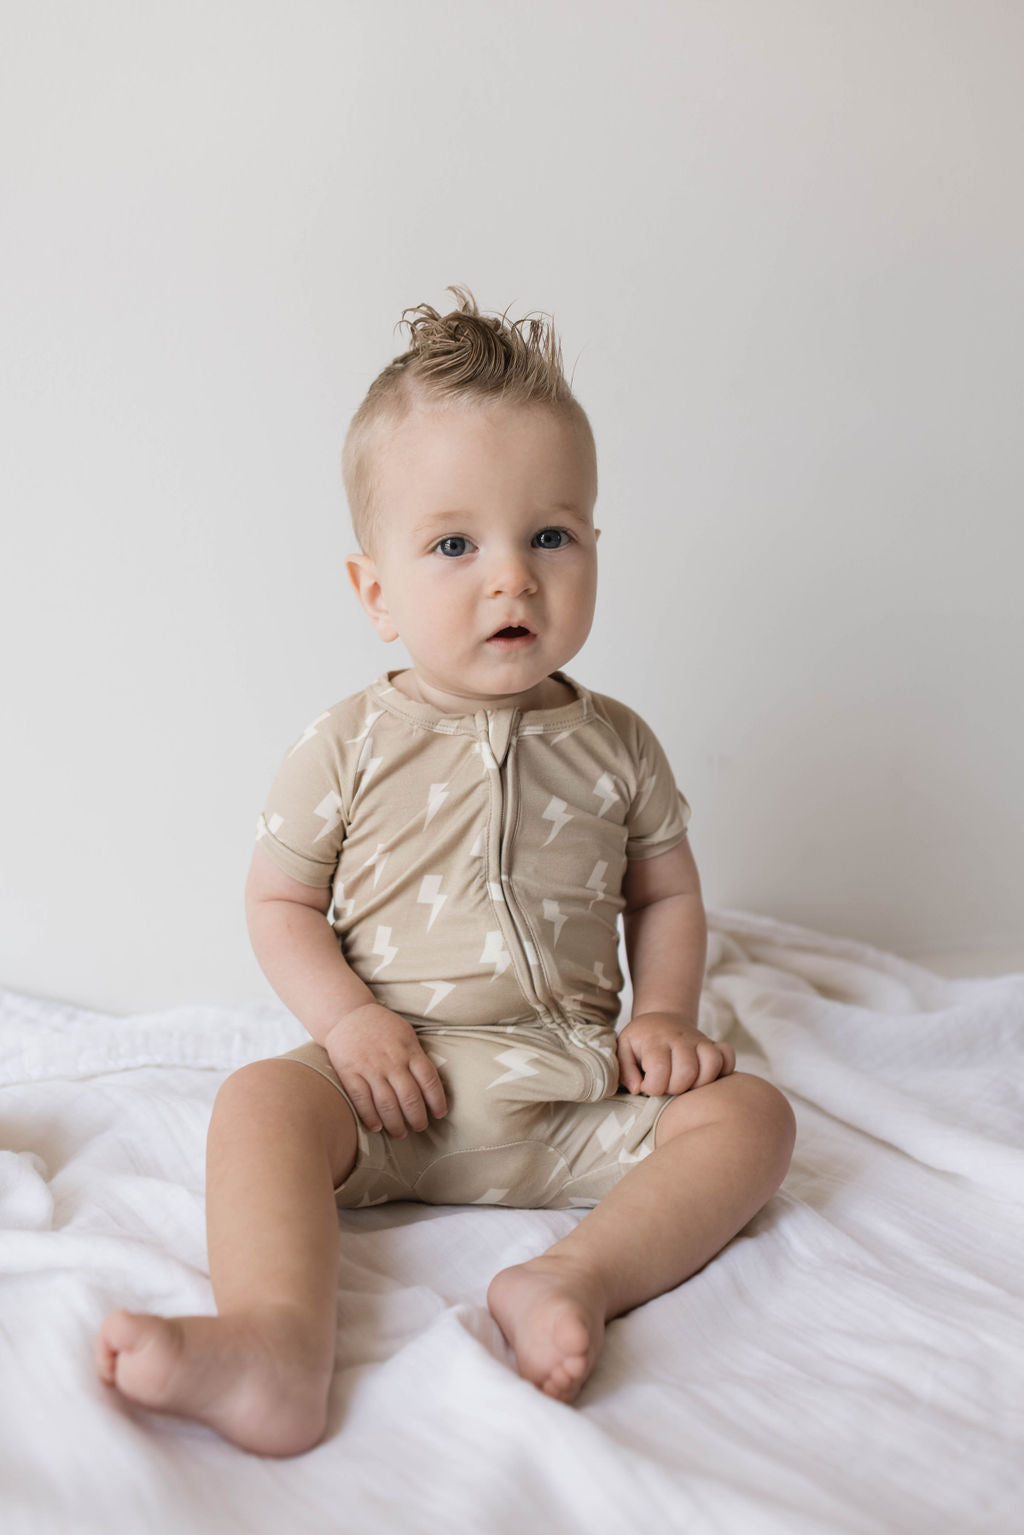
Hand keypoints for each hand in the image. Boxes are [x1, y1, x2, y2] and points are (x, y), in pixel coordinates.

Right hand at [324, 1002, 447, 1136]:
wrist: (347, 1015)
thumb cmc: (382, 1027)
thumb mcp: (406, 1034)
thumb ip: (417, 1056)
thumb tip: (431, 1085)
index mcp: (409, 1050)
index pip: (429, 1080)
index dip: (437, 1100)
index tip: (440, 1114)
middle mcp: (391, 1060)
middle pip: (409, 1096)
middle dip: (417, 1117)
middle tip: (420, 1128)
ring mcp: (370, 1067)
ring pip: (386, 1103)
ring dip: (395, 1123)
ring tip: (401, 1133)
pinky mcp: (349, 1072)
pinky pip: (361, 1099)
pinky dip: (369, 1116)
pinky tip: (376, 1127)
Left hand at [617, 1010, 734, 1096]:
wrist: (661, 1019)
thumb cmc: (641, 1040)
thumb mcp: (623, 1048)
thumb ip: (624, 1070)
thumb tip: (637, 1089)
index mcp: (655, 1040)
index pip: (659, 1069)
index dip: (653, 1087)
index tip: (648, 1086)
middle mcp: (679, 1039)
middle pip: (687, 1071)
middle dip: (676, 1088)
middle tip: (668, 1086)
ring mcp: (699, 1040)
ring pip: (712, 1062)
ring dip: (701, 1082)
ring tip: (688, 1085)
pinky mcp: (713, 1044)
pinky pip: (728, 1056)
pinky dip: (724, 1070)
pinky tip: (707, 1077)